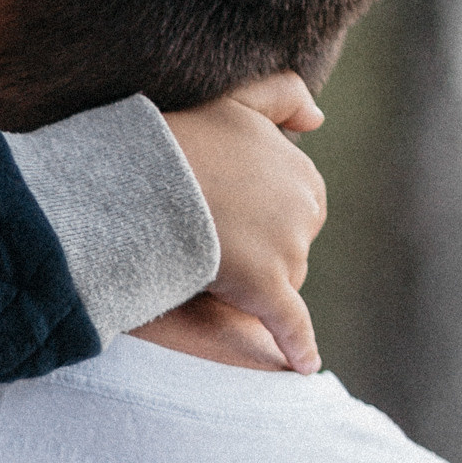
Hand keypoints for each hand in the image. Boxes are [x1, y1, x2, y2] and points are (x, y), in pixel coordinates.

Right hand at [162, 73, 327, 372]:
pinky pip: (291, 326)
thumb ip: (283, 95)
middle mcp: (306, 208)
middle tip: (213, 239)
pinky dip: (298, 347)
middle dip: (264, 249)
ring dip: (255, 282)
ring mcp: (289, 250)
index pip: (297, 207)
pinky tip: (304, 367)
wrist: (142, 177)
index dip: (261, 215)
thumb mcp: (235, 98)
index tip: (225, 212)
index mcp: (302, 170)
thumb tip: (319, 119)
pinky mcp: (268, 289)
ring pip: (283, 282)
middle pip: (294, 246)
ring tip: (207, 266)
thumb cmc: (179, 136)